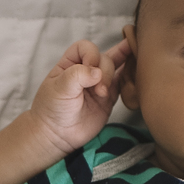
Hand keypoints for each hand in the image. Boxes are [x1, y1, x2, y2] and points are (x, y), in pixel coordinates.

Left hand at [28, 38, 129, 155]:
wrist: (57, 136)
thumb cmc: (51, 109)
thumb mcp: (59, 88)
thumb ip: (77, 75)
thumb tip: (98, 72)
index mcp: (70, 63)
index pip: (86, 47)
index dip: (91, 54)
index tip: (88, 68)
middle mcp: (86, 70)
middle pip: (104, 58)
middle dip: (105, 71)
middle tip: (99, 90)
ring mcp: (98, 83)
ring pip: (116, 67)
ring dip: (118, 73)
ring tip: (107, 90)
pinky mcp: (109, 98)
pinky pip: (123, 84)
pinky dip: (129, 80)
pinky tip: (131, 81)